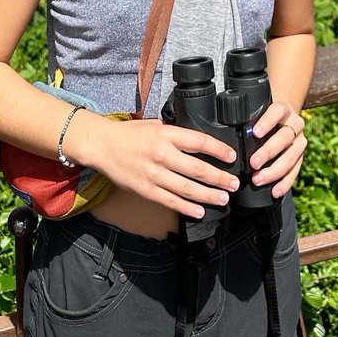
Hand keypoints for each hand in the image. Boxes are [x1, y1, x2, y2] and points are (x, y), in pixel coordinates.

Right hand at [83, 116, 239, 218]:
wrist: (103, 145)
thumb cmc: (131, 134)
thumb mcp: (157, 126)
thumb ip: (177, 135)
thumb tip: (201, 144)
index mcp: (167, 134)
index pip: (200, 141)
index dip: (219, 150)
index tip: (231, 157)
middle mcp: (162, 154)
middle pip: (198, 169)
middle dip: (220, 178)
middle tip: (234, 183)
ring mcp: (154, 174)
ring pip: (187, 188)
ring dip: (208, 195)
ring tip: (223, 198)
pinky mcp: (146, 190)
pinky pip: (171, 201)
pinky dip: (187, 208)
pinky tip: (200, 211)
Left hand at [248, 101, 306, 197]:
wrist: (284, 119)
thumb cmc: (265, 117)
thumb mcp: (260, 112)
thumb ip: (249, 119)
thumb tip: (227, 128)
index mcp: (284, 109)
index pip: (277, 111)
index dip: (267, 122)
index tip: (255, 133)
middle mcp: (295, 124)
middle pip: (285, 137)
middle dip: (268, 152)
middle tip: (253, 163)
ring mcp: (300, 141)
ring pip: (291, 157)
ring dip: (274, 171)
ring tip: (258, 180)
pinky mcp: (301, 157)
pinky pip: (295, 171)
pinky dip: (285, 182)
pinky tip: (275, 190)